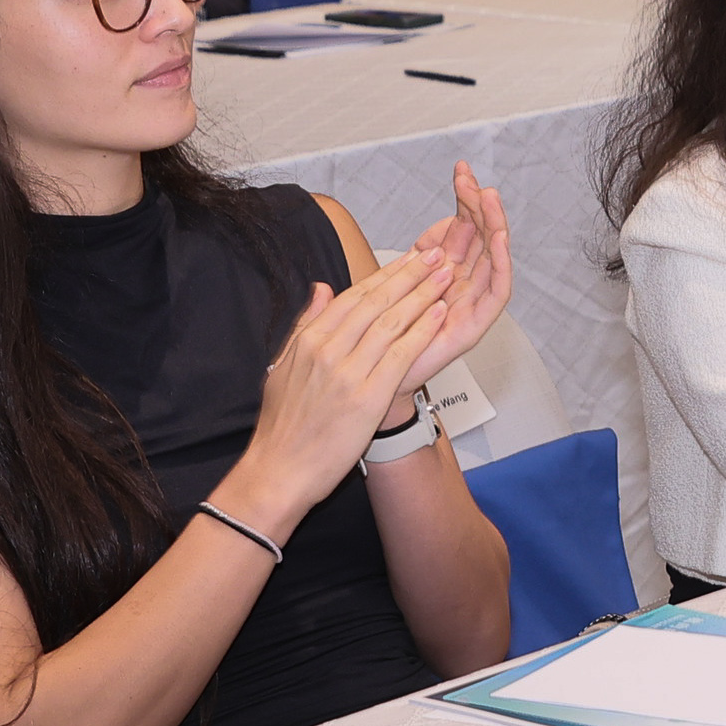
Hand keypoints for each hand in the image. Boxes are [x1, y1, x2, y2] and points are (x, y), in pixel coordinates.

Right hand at [231, 246, 460, 523]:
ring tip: (446, 274)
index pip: (355, 296)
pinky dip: (423, 330)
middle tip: (436, 254)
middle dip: (410, 274)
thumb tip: (322, 288)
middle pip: (377, 302)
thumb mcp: (281, 367)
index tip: (410, 257)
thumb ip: (305, 325)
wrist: (279, 471)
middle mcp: (327, 351)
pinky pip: (401, 354)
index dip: (387, 274)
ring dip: (423, 294)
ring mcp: (348, 373)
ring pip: (392, 322)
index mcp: (309, 341)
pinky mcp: (367, 397)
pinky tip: (440, 313)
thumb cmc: (283, 425)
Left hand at [389, 161, 514, 418]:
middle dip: (478, 205)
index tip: (460, 172)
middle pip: (479, 236)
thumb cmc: (379, 341)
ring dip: (494, 225)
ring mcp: (471, 303)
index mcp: (440, 272)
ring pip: (492, 256)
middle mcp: (461, 284)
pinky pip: (498, 290)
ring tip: (489, 198)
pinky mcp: (477, 324)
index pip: (459, 227)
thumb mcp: (389, 286)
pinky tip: (496, 240)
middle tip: (472, 180)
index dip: (463, 200)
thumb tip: (430, 233)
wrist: (372, 383)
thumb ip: (409, 261)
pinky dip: (500, 263)